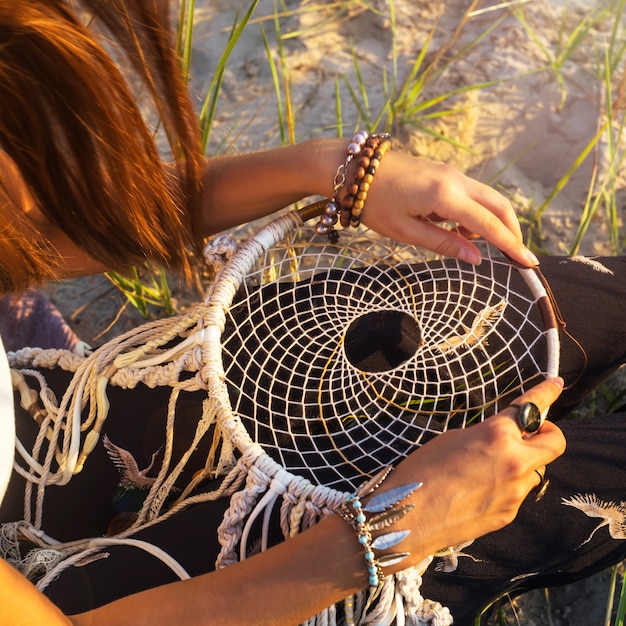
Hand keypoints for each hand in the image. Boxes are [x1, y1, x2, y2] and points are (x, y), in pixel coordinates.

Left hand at [361, 152, 538, 267]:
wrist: (353, 170)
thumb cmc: (374, 203)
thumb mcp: (405, 231)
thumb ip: (444, 244)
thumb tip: (477, 258)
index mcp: (445, 195)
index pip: (488, 224)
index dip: (511, 245)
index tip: (529, 263)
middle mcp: (455, 179)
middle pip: (499, 205)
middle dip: (511, 231)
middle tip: (515, 256)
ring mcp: (451, 173)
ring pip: (487, 198)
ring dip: (491, 222)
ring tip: (473, 245)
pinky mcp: (444, 173)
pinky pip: (471, 194)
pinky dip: (474, 213)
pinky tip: (456, 228)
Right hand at [379, 377, 564, 567]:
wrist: (411, 516)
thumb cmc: (422, 471)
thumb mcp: (453, 438)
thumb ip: (486, 434)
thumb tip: (503, 437)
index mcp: (497, 435)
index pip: (531, 408)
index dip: (546, 392)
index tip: (555, 384)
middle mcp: (515, 462)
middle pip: (555, 443)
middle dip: (547, 434)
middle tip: (531, 434)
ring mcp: (515, 492)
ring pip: (534, 471)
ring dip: (521, 464)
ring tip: (487, 470)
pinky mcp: (509, 514)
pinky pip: (517, 493)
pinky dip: (505, 487)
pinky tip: (477, 491)